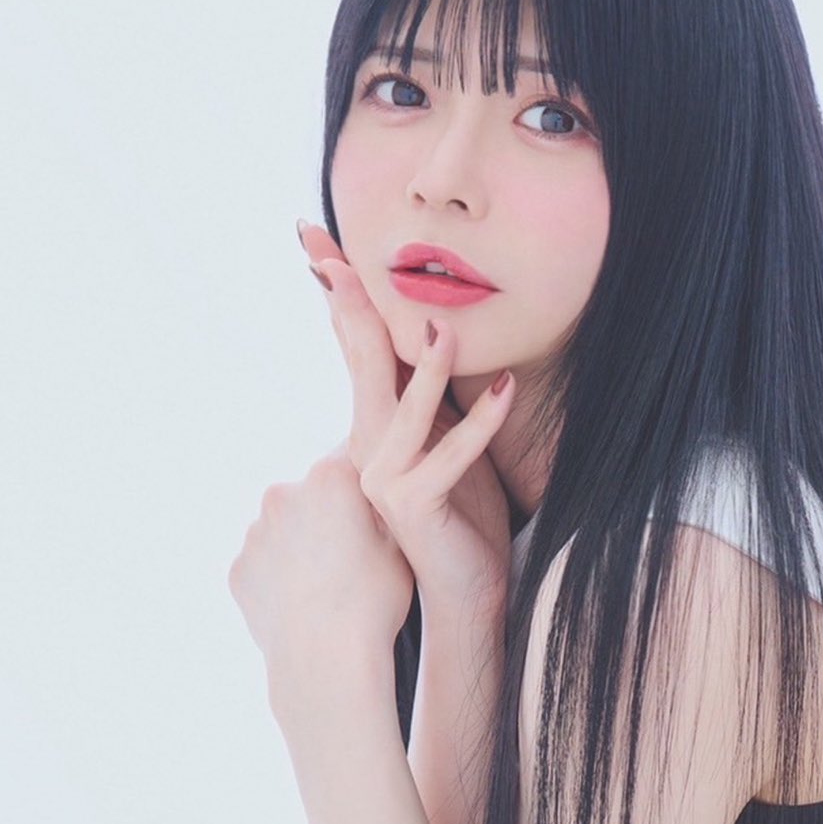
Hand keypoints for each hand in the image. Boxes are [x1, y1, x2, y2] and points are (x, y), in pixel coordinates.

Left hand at [227, 440, 411, 682]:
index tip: (380, 494)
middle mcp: (283, 494)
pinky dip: (283, 574)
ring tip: (330, 584)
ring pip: (286, 527)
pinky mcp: (239, 568)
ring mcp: (255, 533)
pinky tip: (306, 601)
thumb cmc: (374, 605)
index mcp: (329, 479)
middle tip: (357, 552)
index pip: (353, 453)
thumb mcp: (401, 547)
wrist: (324, 663)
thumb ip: (387, 506)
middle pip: (314, 491)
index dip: (371, 473)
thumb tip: (382, 486)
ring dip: (305, 543)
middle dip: (332, 511)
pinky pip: (266, 562)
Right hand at [297, 219, 515, 620]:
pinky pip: (452, 456)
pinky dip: (483, 423)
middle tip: (337, 253)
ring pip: (404, 408)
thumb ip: (428, 389)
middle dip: (351, 304)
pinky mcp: (415, 504)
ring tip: (445, 327)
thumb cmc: (463, 508)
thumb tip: (430, 327)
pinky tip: (507, 390)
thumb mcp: (445, 433)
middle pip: (360, 360)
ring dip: (428, 367)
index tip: (315, 237)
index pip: (352, 341)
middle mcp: (369, 442)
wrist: (467, 586)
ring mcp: (385, 476)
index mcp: (374, 419)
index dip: (336, 290)